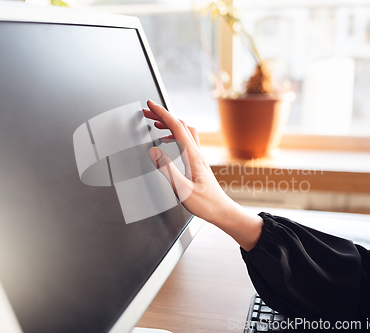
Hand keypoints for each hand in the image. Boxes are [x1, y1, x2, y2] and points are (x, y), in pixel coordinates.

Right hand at [143, 100, 262, 250]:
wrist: (221, 211)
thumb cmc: (205, 204)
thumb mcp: (182, 189)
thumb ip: (167, 169)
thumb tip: (154, 151)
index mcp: (192, 156)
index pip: (176, 127)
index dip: (162, 113)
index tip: (150, 105)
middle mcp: (197, 153)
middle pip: (180, 125)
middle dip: (162, 115)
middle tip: (147, 112)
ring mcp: (198, 156)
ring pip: (184, 131)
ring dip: (169, 123)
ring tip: (155, 123)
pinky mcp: (198, 162)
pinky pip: (186, 140)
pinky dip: (174, 134)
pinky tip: (167, 141)